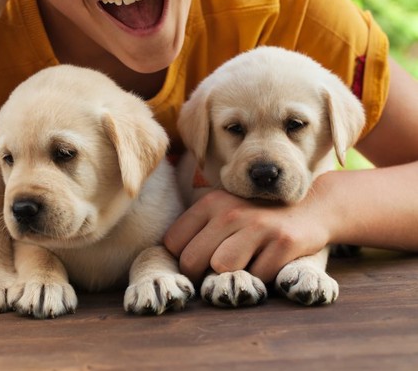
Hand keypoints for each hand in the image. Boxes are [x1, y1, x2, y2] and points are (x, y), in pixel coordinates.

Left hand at [163, 189, 330, 283]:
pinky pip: (257, 277)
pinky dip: (261, 279)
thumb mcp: (223, 210)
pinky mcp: (284, 242)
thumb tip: (172, 262)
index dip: (182, 260)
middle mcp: (230, 212)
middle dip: (201, 276)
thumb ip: (198, 229)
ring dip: (231, 277)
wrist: (311, 207)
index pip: (173, 243)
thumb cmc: (257, 217)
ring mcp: (258, 226)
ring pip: (222, 268)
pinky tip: (269, 264)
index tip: (199, 264)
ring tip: (244, 267)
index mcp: (210, 203)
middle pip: (192, 261)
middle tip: (217, 275)